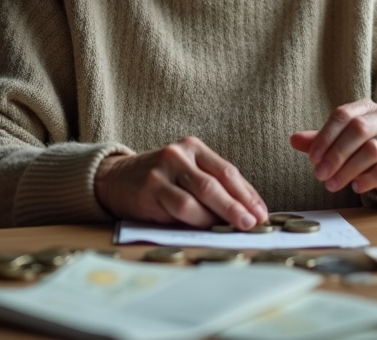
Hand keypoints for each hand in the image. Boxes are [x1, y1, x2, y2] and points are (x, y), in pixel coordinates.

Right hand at [94, 136, 269, 228]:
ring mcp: (164, 169)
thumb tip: (247, 211)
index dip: (248, 194)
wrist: (115, 179)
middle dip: (239, 205)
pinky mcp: (151, 186)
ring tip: (235, 227)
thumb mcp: (186, 174)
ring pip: (200, 193)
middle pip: (217, 181)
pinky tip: (207, 226)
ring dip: (221, 214)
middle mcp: (180, 153)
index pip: (228, 171)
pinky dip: (197, 218)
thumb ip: (212, 187)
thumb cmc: (159, 181)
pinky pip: (180, 205)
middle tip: (253, 222)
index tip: (262, 213)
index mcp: (194, 148)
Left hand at [290, 99, 376, 197]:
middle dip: (336, 154)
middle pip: (358, 130)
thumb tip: (293, 139)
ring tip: (332, 185)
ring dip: (348, 170)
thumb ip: (320, 140)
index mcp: (366, 108)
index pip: (343, 115)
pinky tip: (355, 187)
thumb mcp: (342, 141)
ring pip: (372, 150)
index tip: (312, 157)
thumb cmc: (365, 148)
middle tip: (319, 175)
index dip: (325, 136)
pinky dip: (368, 179)